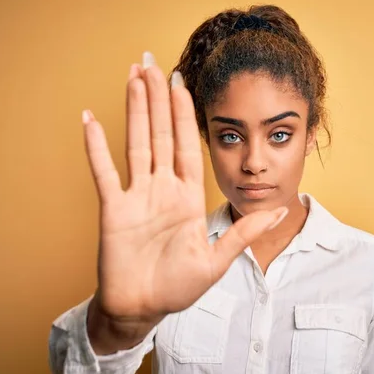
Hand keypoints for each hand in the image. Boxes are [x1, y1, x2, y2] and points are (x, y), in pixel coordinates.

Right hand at [83, 52, 287, 324]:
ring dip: (134, 110)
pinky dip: (96, 146)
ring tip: (133, 77)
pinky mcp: (114, 209)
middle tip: (154, 64)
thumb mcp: (217, 260)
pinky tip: (91, 120)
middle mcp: (161, 190)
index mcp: (187, 198)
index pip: (187, 147)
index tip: (184, 86)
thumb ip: (245, 232)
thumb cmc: (177, 288)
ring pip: (136, 143)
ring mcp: (136, 197)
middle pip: (161, 135)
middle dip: (158, 100)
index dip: (185, 116)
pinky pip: (104, 172)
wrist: (142, 309)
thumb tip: (282, 210)